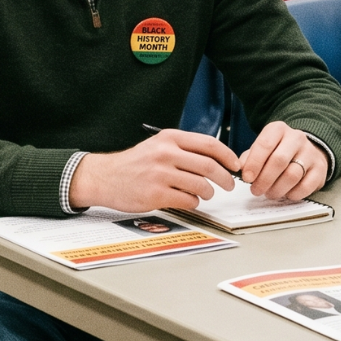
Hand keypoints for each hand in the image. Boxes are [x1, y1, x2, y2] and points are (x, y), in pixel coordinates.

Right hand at [68, 129, 239, 212]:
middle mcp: (165, 153)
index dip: (227, 155)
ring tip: (205, 193)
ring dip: (208, 192)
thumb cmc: (135, 163)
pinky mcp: (156, 194)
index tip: (235, 165)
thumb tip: (218, 159)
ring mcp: (160, 174)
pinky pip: (188, 200)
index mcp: (169, 138)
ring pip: (201, 185)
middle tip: (228, 185)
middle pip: (209, 166)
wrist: (105, 177)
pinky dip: (193, 202)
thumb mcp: (158, 145)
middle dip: (225, 178)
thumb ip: (184, 149)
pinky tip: (187, 200)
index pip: (208, 143)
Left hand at [238, 121, 327, 200]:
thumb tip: (242, 170)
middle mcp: (296, 138)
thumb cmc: (278, 151)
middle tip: (256, 190)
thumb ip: (249, 158)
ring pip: (292, 175)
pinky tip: (286, 194)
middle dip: (264, 179)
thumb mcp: (262, 149)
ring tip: (269, 193)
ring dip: (277, 189)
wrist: (306, 151)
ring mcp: (310, 153)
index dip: (254, 163)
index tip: (247, 178)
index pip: (265, 144)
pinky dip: (293, 194)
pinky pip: (306, 186)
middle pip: (279, 160)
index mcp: (278, 129)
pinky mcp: (320, 169)